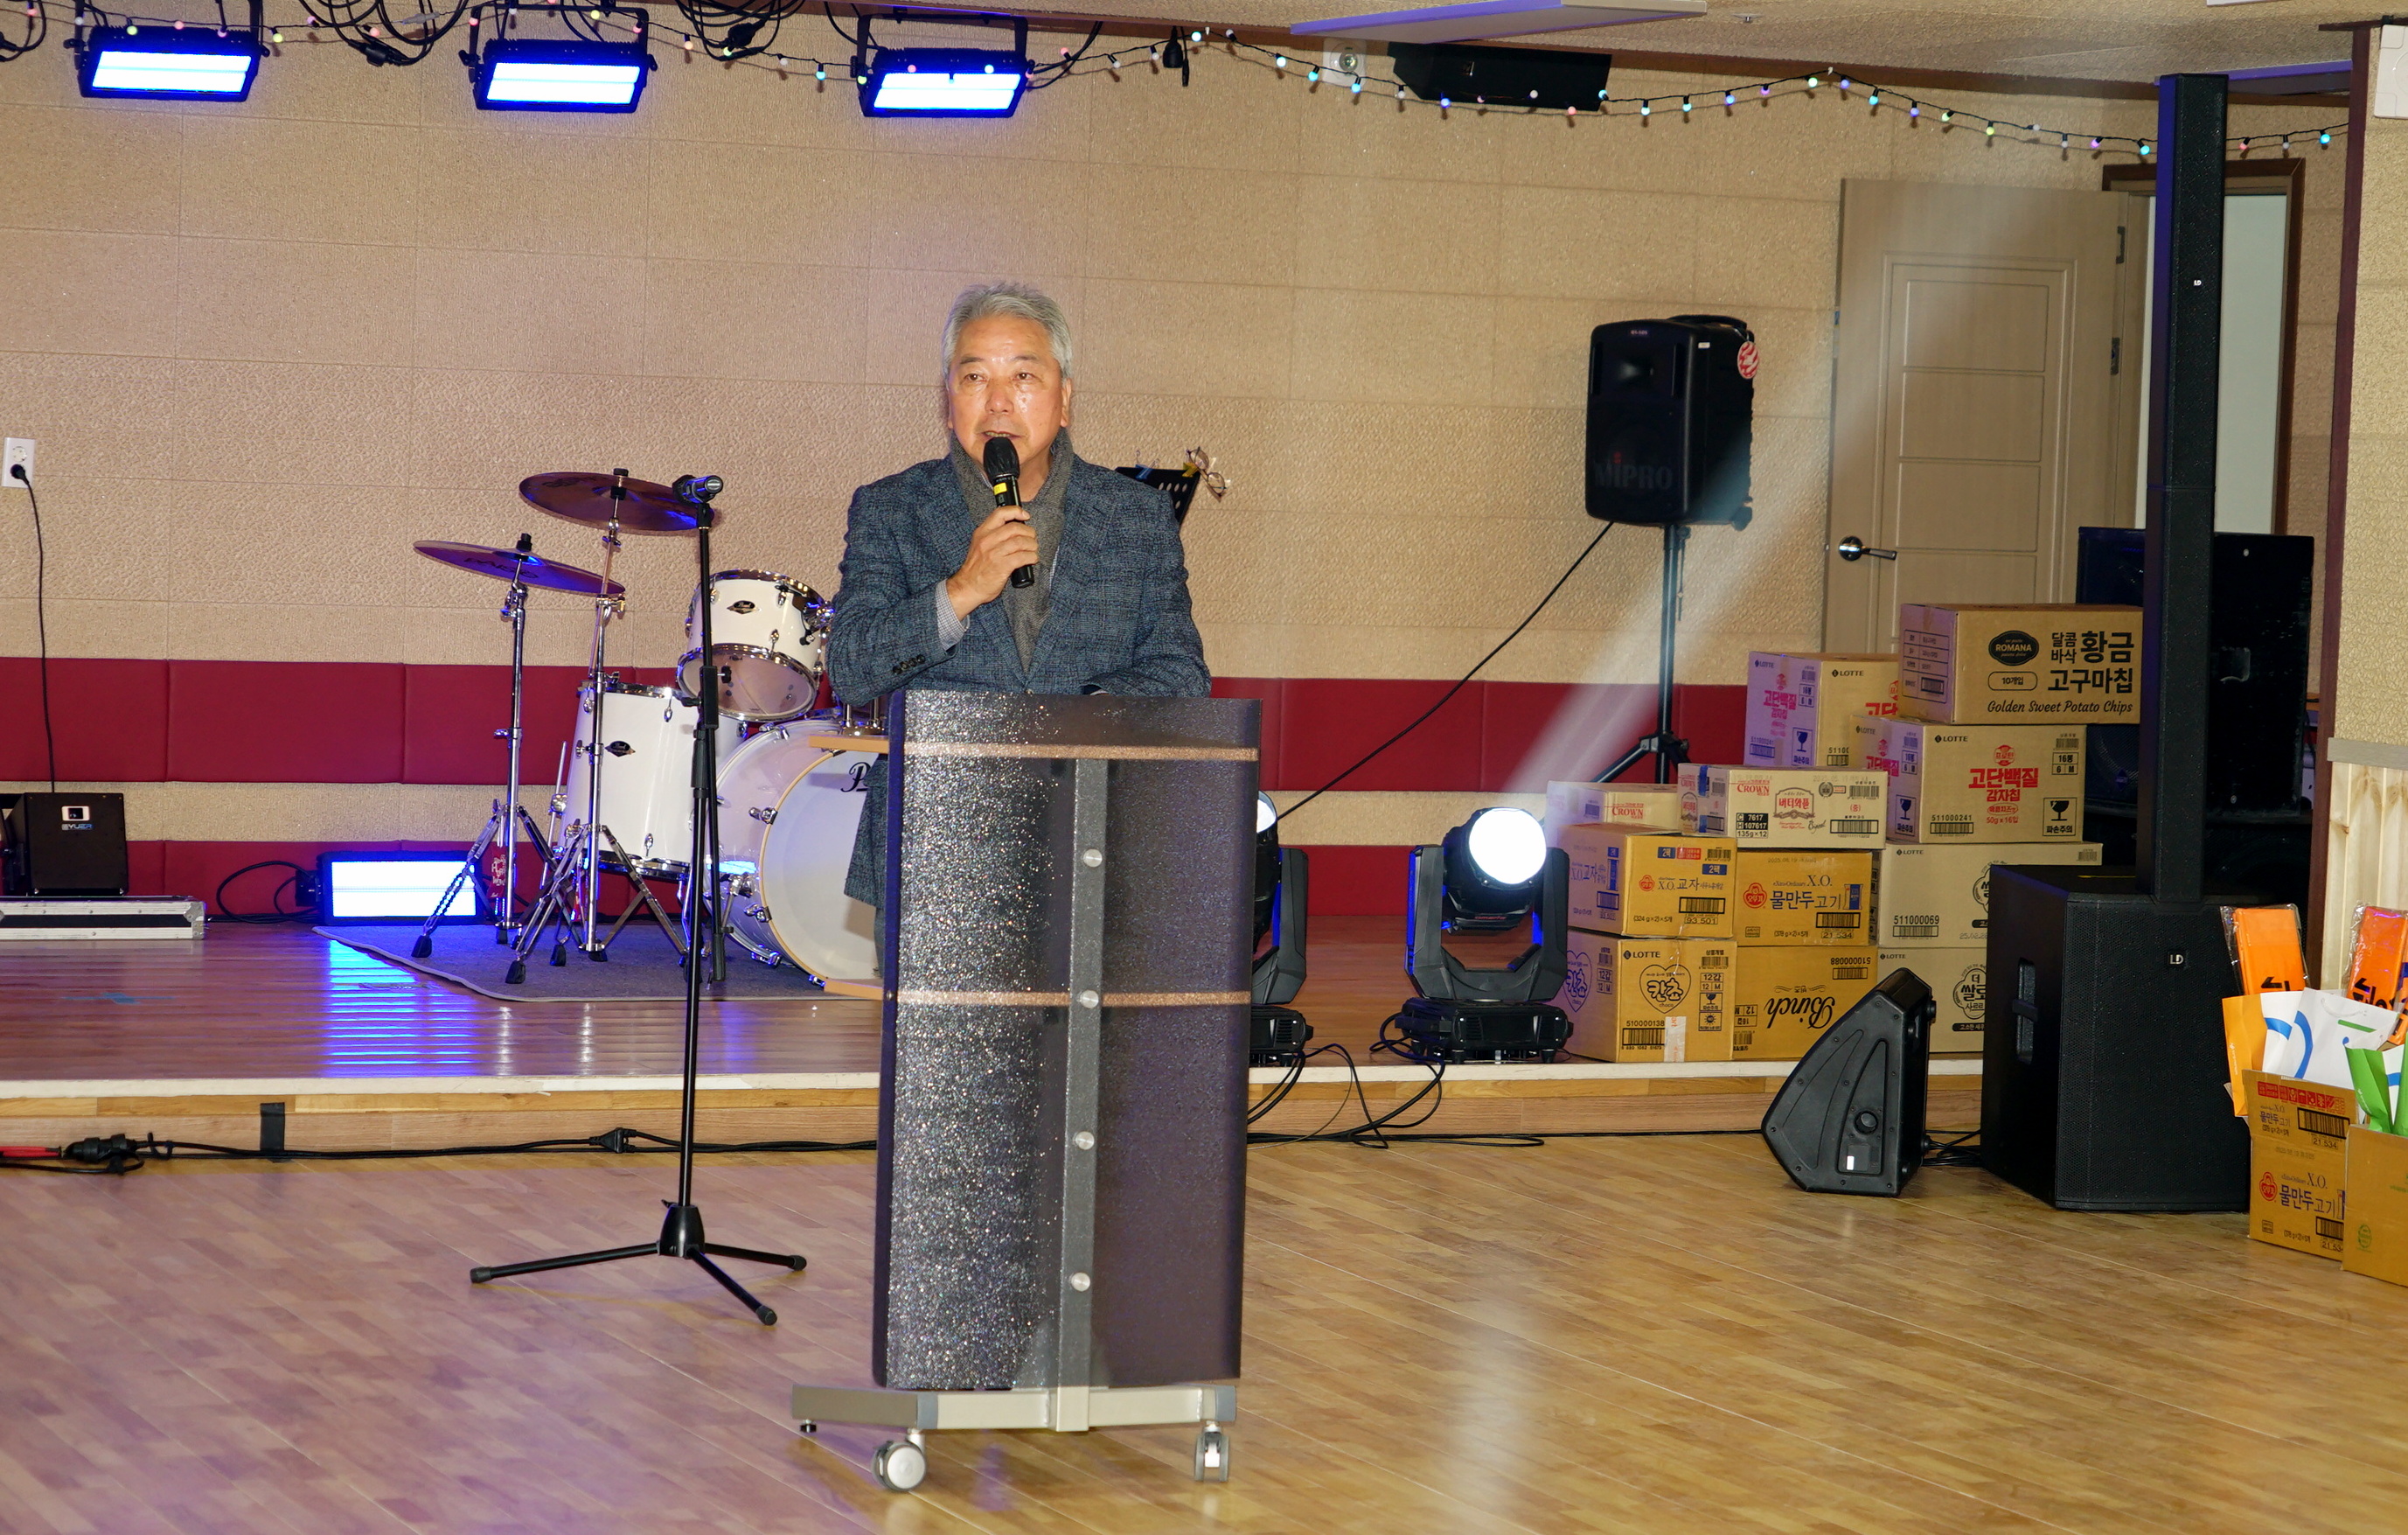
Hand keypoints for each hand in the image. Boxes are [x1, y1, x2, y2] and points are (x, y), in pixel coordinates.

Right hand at [946, 503, 1036, 618]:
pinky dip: (1032, 557)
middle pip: (1015, 528)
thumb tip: (1016, 529)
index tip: (1026, 516)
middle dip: (1029, 532)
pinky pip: (1022, 557)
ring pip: (1021, 542)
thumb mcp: (980, 545)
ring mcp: (994, 553)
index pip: (1000, 513)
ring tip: (1033, 550)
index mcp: (982, 532)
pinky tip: (1032, 559)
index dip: (1016, 511)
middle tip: (1032, 538)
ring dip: (1032, 546)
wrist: (968, 587)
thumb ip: (994, 535)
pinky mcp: (1001, 566)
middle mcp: (987, 540)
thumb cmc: (976, 568)